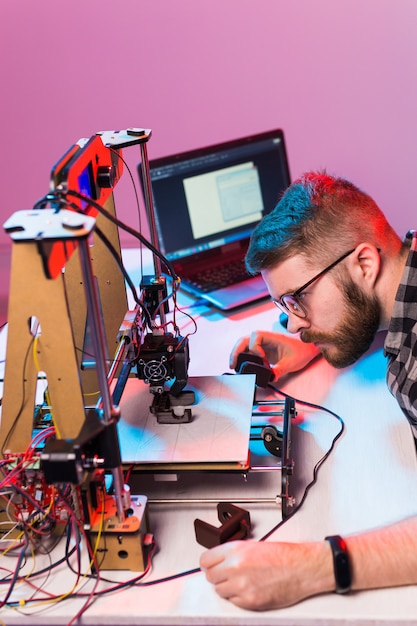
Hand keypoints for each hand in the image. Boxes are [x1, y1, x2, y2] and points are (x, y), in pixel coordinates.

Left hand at [200, 539, 332, 609]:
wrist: (301, 568)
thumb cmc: (283, 556)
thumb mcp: (253, 546)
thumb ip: (234, 553)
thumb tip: (220, 561)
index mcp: (236, 550)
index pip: (205, 560)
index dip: (209, 564)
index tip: (212, 566)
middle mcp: (235, 566)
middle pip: (210, 576)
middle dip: (218, 577)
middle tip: (229, 575)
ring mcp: (241, 585)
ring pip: (220, 591)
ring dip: (228, 588)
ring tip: (243, 582)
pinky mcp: (250, 601)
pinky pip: (234, 602)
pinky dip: (239, 598)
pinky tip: (251, 589)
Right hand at [230, 331, 320, 380]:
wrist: (307, 348)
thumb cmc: (301, 351)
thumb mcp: (292, 362)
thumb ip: (281, 369)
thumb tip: (271, 377)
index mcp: (272, 337)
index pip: (255, 336)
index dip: (255, 347)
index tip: (262, 358)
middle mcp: (265, 339)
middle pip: (244, 340)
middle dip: (237, 351)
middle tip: (233, 364)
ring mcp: (262, 345)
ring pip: (244, 345)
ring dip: (237, 354)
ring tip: (233, 366)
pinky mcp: (262, 352)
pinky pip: (248, 352)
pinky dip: (242, 358)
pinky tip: (241, 366)